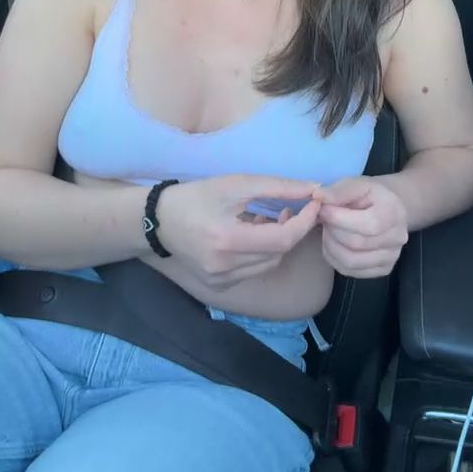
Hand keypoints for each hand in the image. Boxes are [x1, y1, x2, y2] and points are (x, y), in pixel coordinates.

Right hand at [156, 175, 320, 289]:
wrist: (157, 221)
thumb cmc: (196, 196)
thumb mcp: (236, 184)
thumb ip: (277, 187)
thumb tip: (315, 189)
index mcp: (227, 240)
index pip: (283, 239)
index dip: (304, 222)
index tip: (315, 203)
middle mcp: (224, 268)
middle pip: (279, 253)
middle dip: (293, 230)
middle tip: (292, 207)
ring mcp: (221, 282)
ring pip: (268, 264)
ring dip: (278, 242)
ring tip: (269, 219)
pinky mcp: (219, 287)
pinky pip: (253, 271)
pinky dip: (261, 254)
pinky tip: (251, 235)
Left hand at [314, 177, 408, 278]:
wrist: (387, 208)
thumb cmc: (369, 195)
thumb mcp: (356, 183)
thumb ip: (338, 191)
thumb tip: (317, 197)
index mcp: (394, 212)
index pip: (367, 225)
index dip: (339, 219)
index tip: (322, 209)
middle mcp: (398, 238)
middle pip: (356, 244)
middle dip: (332, 231)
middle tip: (323, 219)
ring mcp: (392, 257)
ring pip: (351, 261)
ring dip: (330, 245)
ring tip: (328, 230)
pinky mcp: (383, 270)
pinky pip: (350, 271)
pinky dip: (334, 258)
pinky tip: (333, 243)